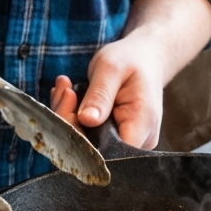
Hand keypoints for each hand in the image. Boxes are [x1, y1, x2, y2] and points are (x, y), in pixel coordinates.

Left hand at [49, 28, 165, 148]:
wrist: (145, 58)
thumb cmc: (131, 59)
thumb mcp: (111, 68)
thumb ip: (100, 95)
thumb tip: (86, 120)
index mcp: (142, 124)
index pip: (109, 152)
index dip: (81, 136)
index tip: (70, 101)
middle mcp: (139, 141)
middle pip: (95, 150)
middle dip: (70, 122)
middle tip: (65, 89)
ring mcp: (127, 142)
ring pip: (87, 143)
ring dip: (69, 117)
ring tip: (65, 88)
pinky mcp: (115, 138)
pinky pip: (88, 135)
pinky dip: (74, 117)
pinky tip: (69, 95)